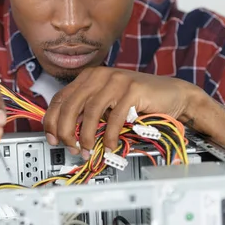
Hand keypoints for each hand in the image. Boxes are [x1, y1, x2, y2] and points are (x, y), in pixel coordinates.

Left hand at [43, 67, 201, 158]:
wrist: (172, 95)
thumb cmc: (139, 101)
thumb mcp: (107, 104)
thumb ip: (87, 112)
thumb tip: (66, 133)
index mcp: (89, 76)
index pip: (61, 98)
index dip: (52, 120)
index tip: (52, 138)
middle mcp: (100, 75)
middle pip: (71, 104)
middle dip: (66, 130)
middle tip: (70, 147)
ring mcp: (116, 80)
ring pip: (90, 110)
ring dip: (86, 135)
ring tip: (87, 149)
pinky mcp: (132, 89)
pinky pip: (114, 116)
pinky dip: (109, 135)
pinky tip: (109, 145)